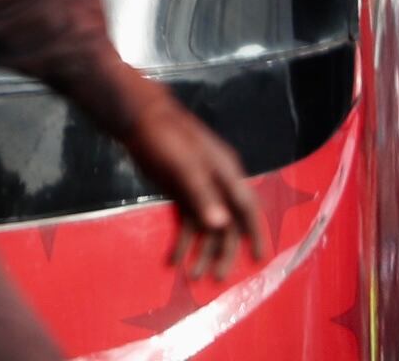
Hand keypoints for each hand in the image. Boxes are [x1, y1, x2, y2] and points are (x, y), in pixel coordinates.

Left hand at [125, 94, 264, 279]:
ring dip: (201, 251)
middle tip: (218, 278)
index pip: (247, 207)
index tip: (259, 258)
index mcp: (227, 173)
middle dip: (224, 251)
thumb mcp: (185, 164)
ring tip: (193, 276)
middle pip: (228, 223)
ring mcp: (199, 189)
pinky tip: (174, 260)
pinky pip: (187, 222)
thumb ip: (202, 194)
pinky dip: (183, 242)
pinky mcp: (181, 192)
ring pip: (207, 226)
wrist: (138, 119)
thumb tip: (221, 225)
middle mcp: (218, 184)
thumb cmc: (167, 136)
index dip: (255, 233)